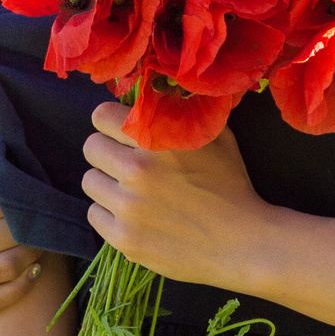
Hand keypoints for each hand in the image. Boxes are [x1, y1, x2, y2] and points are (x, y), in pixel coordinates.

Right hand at [0, 119, 49, 321]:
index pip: (1, 202)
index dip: (19, 192)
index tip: (29, 186)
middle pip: (12, 235)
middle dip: (33, 221)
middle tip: (44, 212)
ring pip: (12, 267)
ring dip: (34, 251)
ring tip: (40, 236)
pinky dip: (22, 283)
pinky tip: (30, 265)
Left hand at [78, 103, 274, 286]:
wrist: (244, 243)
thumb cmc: (231, 186)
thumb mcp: (214, 137)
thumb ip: (180, 113)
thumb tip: (153, 93)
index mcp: (158, 139)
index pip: (101, 116)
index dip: (111, 123)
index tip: (121, 133)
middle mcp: (138, 169)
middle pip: (91, 147)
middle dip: (108, 153)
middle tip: (127, 165)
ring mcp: (129, 206)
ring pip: (90, 182)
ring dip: (108, 185)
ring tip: (133, 192)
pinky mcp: (124, 238)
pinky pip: (95, 215)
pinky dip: (110, 215)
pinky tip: (135, 216)